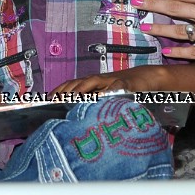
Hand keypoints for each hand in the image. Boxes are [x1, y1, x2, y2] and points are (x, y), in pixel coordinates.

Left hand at [52, 66, 168, 95]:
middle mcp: (98, 80)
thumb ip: (95, 104)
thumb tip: (79, 116)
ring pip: (91, 82)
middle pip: (77, 83)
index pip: (71, 85)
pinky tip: (101, 98)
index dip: (58, 91)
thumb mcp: (108, 97)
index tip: (46, 99)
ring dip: (79, 89)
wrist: (148, 78)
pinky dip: (107, 92)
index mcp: (92, 84)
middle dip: (64, 91)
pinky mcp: (125, 84)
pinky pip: (115, 87)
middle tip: (53, 101)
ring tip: (70, 98)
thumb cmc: (125, 90)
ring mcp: (110, 81)